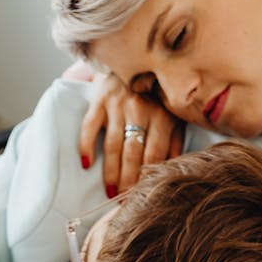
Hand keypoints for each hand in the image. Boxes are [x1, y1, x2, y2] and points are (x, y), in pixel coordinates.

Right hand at [79, 73, 184, 194]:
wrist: (134, 58)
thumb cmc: (156, 94)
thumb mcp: (174, 115)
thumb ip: (175, 142)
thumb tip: (174, 170)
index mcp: (162, 117)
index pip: (154, 156)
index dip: (147, 179)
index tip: (142, 199)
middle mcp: (141, 110)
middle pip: (133, 154)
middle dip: (128, 182)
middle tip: (123, 203)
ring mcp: (119, 104)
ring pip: (113, 146)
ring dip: (110, 173)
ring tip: (109, 193)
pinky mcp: (100, 99)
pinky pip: (90, 126)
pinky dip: (86, 145)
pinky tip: (86, 164)